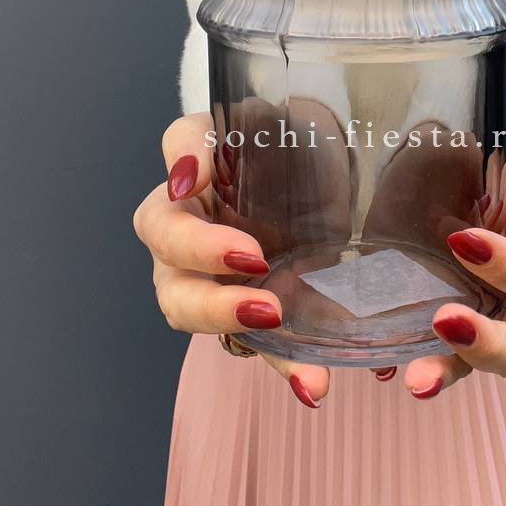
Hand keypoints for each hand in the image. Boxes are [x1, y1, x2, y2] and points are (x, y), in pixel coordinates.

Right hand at [132, 112, 332, 409]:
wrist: (342, 192)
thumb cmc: (301, 149)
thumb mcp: (286, 121)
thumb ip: (248, 126)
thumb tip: (187, 173)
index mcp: (204, 164)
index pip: (178, 145)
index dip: (180, 162)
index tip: (193, 180)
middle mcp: (189, 225)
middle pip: (162, 239)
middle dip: (199, 252)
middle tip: (255, 260)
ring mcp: (211, 278)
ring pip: (186, 305)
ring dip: (224, 316)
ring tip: (275, 318)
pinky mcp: (252, 316)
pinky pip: (258, 349)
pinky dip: (284, 367)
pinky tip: (312, 384)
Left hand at [399, 142, 505, 399]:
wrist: (430, 163)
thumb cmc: (479, 166)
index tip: (462, 240)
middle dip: (489, 343)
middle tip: (444, 321)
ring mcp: (474, 320)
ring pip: (475, 365)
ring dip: (448, 371)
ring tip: (417, 378)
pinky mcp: (432, 326)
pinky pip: (428, 359)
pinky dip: (409, 365)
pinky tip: (382, 369)